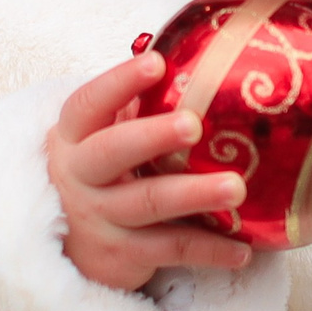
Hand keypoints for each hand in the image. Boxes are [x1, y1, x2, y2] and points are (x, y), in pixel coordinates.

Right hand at [50, 52, 251, 291]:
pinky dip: (209, 250)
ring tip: (236, 188)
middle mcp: (80, 175)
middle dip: (153, 137)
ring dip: (193, 195)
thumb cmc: (104, 166)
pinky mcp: (121, 254)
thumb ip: (140, 102)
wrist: (67, 236)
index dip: (119, 82)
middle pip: (112, 153)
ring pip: (147, 204)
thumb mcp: (107, 131)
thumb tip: (199, 56)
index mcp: (75, 134)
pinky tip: (244, 249)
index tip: (156, 63)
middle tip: (194, 125)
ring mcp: (98, 217)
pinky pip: (170, 249)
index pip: (89, 103)